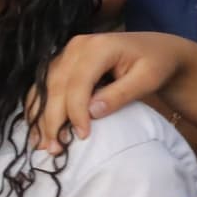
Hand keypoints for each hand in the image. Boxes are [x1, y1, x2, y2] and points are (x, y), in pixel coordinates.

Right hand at [38, 31, 183, 151]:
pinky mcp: (63, 62)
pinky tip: (38, 128)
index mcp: (98, 46)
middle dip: (52, 119)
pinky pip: (44, 86)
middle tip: (54, 149)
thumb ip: (120, 94)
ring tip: (42, 144)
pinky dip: (39, 108)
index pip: (78, 82)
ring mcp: (66, 53)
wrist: (158, 49)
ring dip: (40, 116)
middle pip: (55, 86)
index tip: (82, 137)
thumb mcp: (147, 79)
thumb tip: (92, 113)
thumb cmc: (157, 64)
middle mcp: (76, 47)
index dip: (76, 111)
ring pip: (44, 87)